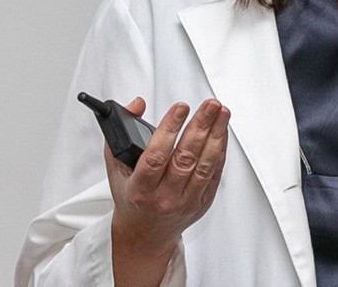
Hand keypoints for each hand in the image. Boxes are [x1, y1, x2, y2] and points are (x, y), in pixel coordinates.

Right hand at [105, 97, 230, 284]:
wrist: (146, 233)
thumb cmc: (132, 196)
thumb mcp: (115, 167)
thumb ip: (120, 133)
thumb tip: (137, 104)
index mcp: (140, 189)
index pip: (156, 156)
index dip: (170, 129)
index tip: (180, 108)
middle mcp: (164, 197)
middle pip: (186, 157)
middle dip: (201, 126)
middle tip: (210, 105)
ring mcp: (186, 201)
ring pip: (205, 165)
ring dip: (216, 135)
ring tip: (221, 113)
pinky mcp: (203, 202)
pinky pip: (215, 173)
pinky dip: (220, 150)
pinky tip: (222, 132)